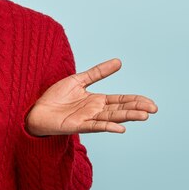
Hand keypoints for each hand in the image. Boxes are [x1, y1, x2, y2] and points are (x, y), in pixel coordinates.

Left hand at [25, 59, 157, 135]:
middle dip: (136, 109)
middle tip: (153, 109)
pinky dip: (108, 126)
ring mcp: (87, 119)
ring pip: (111, 117)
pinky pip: (95, 126)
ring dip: (127, 117)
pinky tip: (120, 128)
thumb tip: (119, 61)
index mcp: (96, 100)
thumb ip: (98, 72)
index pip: (121, 100)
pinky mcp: (77, 126)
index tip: (151, 103)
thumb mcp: (78, 80)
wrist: (35, 109)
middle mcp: (94, 111)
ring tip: (144, 116)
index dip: (135, 100)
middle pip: (120, 109)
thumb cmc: (54, 97)